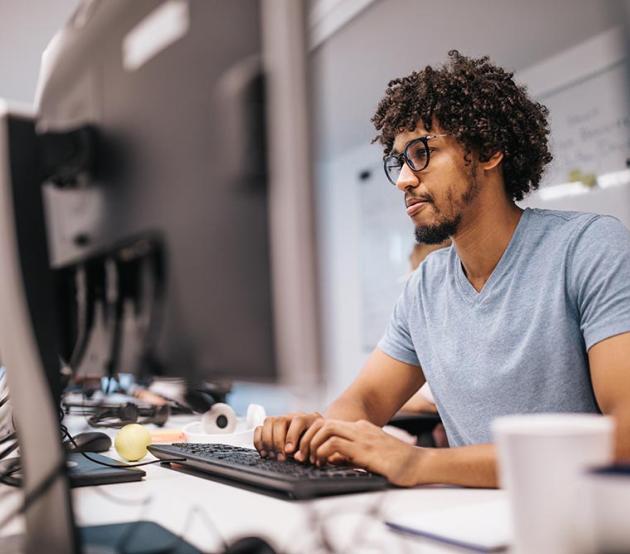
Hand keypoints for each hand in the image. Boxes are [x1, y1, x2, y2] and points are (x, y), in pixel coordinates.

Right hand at [253, 412, 322, 460]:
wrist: (315, 437)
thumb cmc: (316, 443)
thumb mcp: (317, 446)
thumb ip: (309, 450)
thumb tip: (297, 457)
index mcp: (309, 418)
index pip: (298, 421)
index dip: (292, 436)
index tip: (289, 451)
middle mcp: (293, 416)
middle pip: (280, 420)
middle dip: (278, 441)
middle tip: (280, 457)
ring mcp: (281, 419)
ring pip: (268, 422)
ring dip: (267, 441)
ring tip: (271, 456)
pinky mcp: (270, 427)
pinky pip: (259, 428)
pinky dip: (259, 441)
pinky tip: (264, 452)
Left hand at [308, 419, 424, 486]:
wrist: (419, 465)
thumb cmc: (398, 464)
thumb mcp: (369, 456)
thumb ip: (351, 454)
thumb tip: (330, 459)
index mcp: (362, 428)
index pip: (329, 425)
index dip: (314, 437)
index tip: (309, 452)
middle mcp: (360, 428)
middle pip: (324, 423)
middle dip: (308, 438)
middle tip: (303, 455)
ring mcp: (362, 437)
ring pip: (326, 429)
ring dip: (313, 444)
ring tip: (311, 460)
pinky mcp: (364, 449)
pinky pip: (334, 443)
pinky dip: (322, 452)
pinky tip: (323, 463)